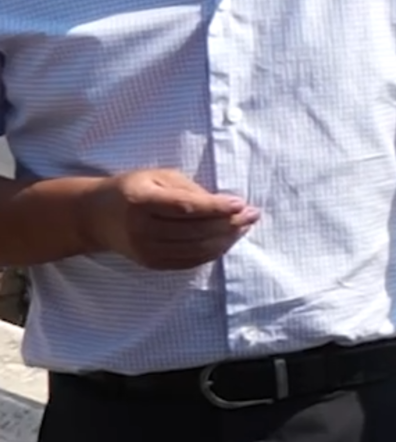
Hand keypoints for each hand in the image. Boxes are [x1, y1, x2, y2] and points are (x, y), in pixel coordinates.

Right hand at [81, 170, 259, 270]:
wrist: (97, 217)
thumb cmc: (132, 189)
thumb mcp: (156, 177)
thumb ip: (188, 189)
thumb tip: (224, 203)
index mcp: (140, 202)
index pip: (185, 208)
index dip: (216, 207)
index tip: (240, 203)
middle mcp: (142, 229)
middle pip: (195, 232)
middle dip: (229, 224)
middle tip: (251, 214)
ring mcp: (147, 251)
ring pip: (196, 250)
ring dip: (226, 240)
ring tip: (244, 227)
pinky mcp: (152, 264)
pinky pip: (190, 261)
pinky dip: (212, 252)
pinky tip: (226, 241)